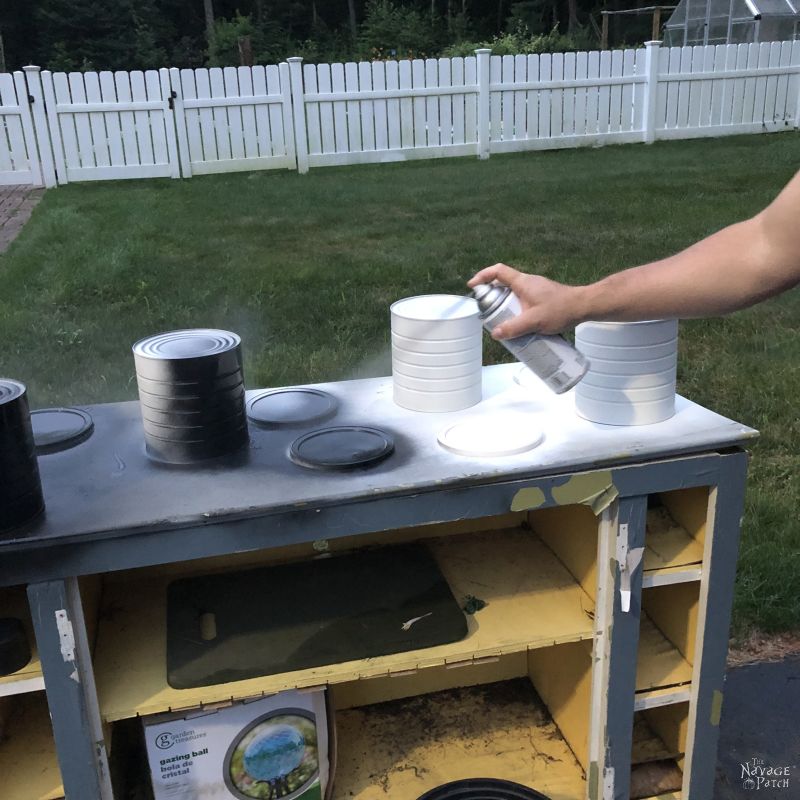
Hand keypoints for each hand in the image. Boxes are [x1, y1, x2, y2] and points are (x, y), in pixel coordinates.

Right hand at [468, 263, 585, 336]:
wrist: (584, 306)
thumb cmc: (561, 309)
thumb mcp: (534, 321)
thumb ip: (514, 328)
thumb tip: (495, 334)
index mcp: (523, 282)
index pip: (498, 271)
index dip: (483, 276)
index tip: (473, 286)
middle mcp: (528, 282)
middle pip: (503, 283)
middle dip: (492, 296)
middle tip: (486, 311)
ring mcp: (536, 289)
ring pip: (513, 293)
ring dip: (504, 304)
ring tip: (501, 321)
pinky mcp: (542, 297)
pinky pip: (523, 300)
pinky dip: (516, 309)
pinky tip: (519, 324)